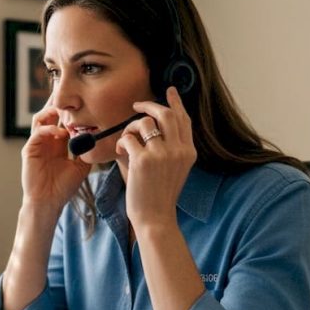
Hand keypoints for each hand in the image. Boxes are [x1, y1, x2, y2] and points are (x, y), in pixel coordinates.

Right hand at [21, 105, 90, 213]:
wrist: (48, 202)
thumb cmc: (63, 187)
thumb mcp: (80, 166)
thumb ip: (86, 151)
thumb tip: (98, 138)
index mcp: (57, 143)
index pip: (62, 120)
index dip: (70, 110)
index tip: (82, 100)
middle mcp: (46, 140)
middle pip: (49, 114)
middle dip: (59, 103)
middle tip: (70, 92)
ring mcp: (37, 144)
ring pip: (40, 118)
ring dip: (51, 112)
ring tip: (64, 111)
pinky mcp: (29, 150)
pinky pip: (38, 133)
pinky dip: (49, 130)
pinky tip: (60, 133)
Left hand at [116, 86, 196, 228]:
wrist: (155, 218)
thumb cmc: (159, 195)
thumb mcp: (173, 169)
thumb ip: (168, 148)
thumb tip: (149, 124)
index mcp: (188, 152)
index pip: (184, 120)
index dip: (176, 103)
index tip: (170, 90)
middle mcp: (178, 150)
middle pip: (166, 114)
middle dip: (149, 105)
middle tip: (137, 105)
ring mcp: (162, 154)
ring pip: (145, 123)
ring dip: (131, 127)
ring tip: (126, 140)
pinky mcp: (143, 160)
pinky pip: (128, 138)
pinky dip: (121, 142)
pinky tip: (120, 152)